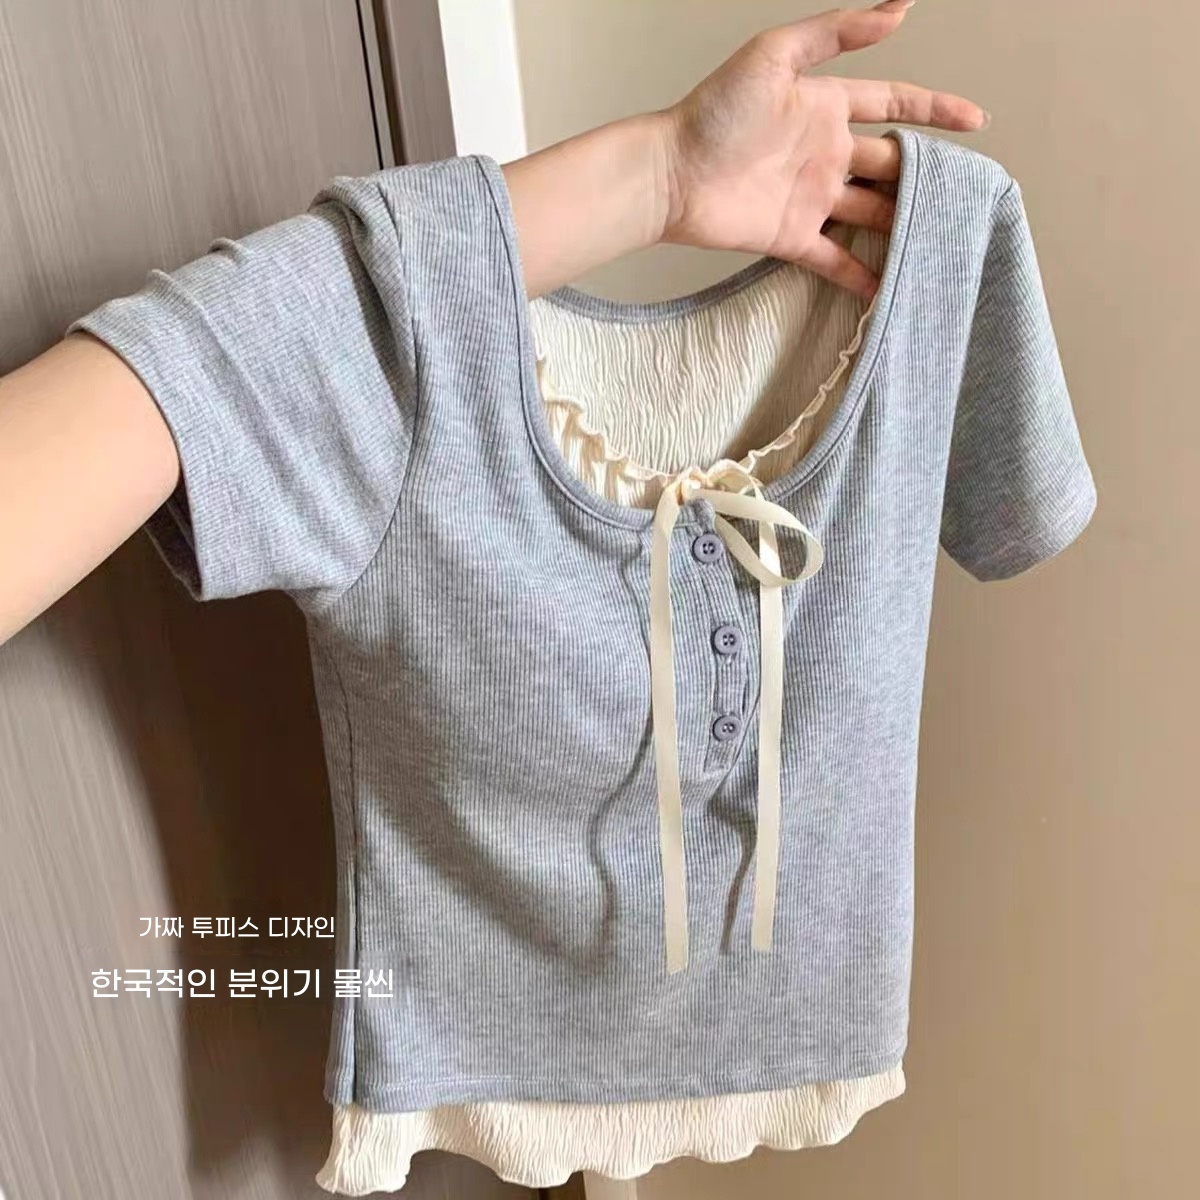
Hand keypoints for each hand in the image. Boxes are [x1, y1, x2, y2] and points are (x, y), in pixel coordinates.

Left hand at [659, 1, 987, 297]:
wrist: (671, 173)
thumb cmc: (714, 111)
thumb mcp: (775, 55)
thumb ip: (836, 33)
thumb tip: (901, 8)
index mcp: (827, 107)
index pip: (893, 104)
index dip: (934, 110)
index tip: (976, 121)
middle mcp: (826, 153)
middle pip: (890, 165)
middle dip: (926, 175)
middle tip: (966, 191)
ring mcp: (812, 198)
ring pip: (871, 212)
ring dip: (903, 225)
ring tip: (942, 239)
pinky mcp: (793, 237)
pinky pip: (836, 258)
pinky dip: (863, 274)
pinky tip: (892, 288)